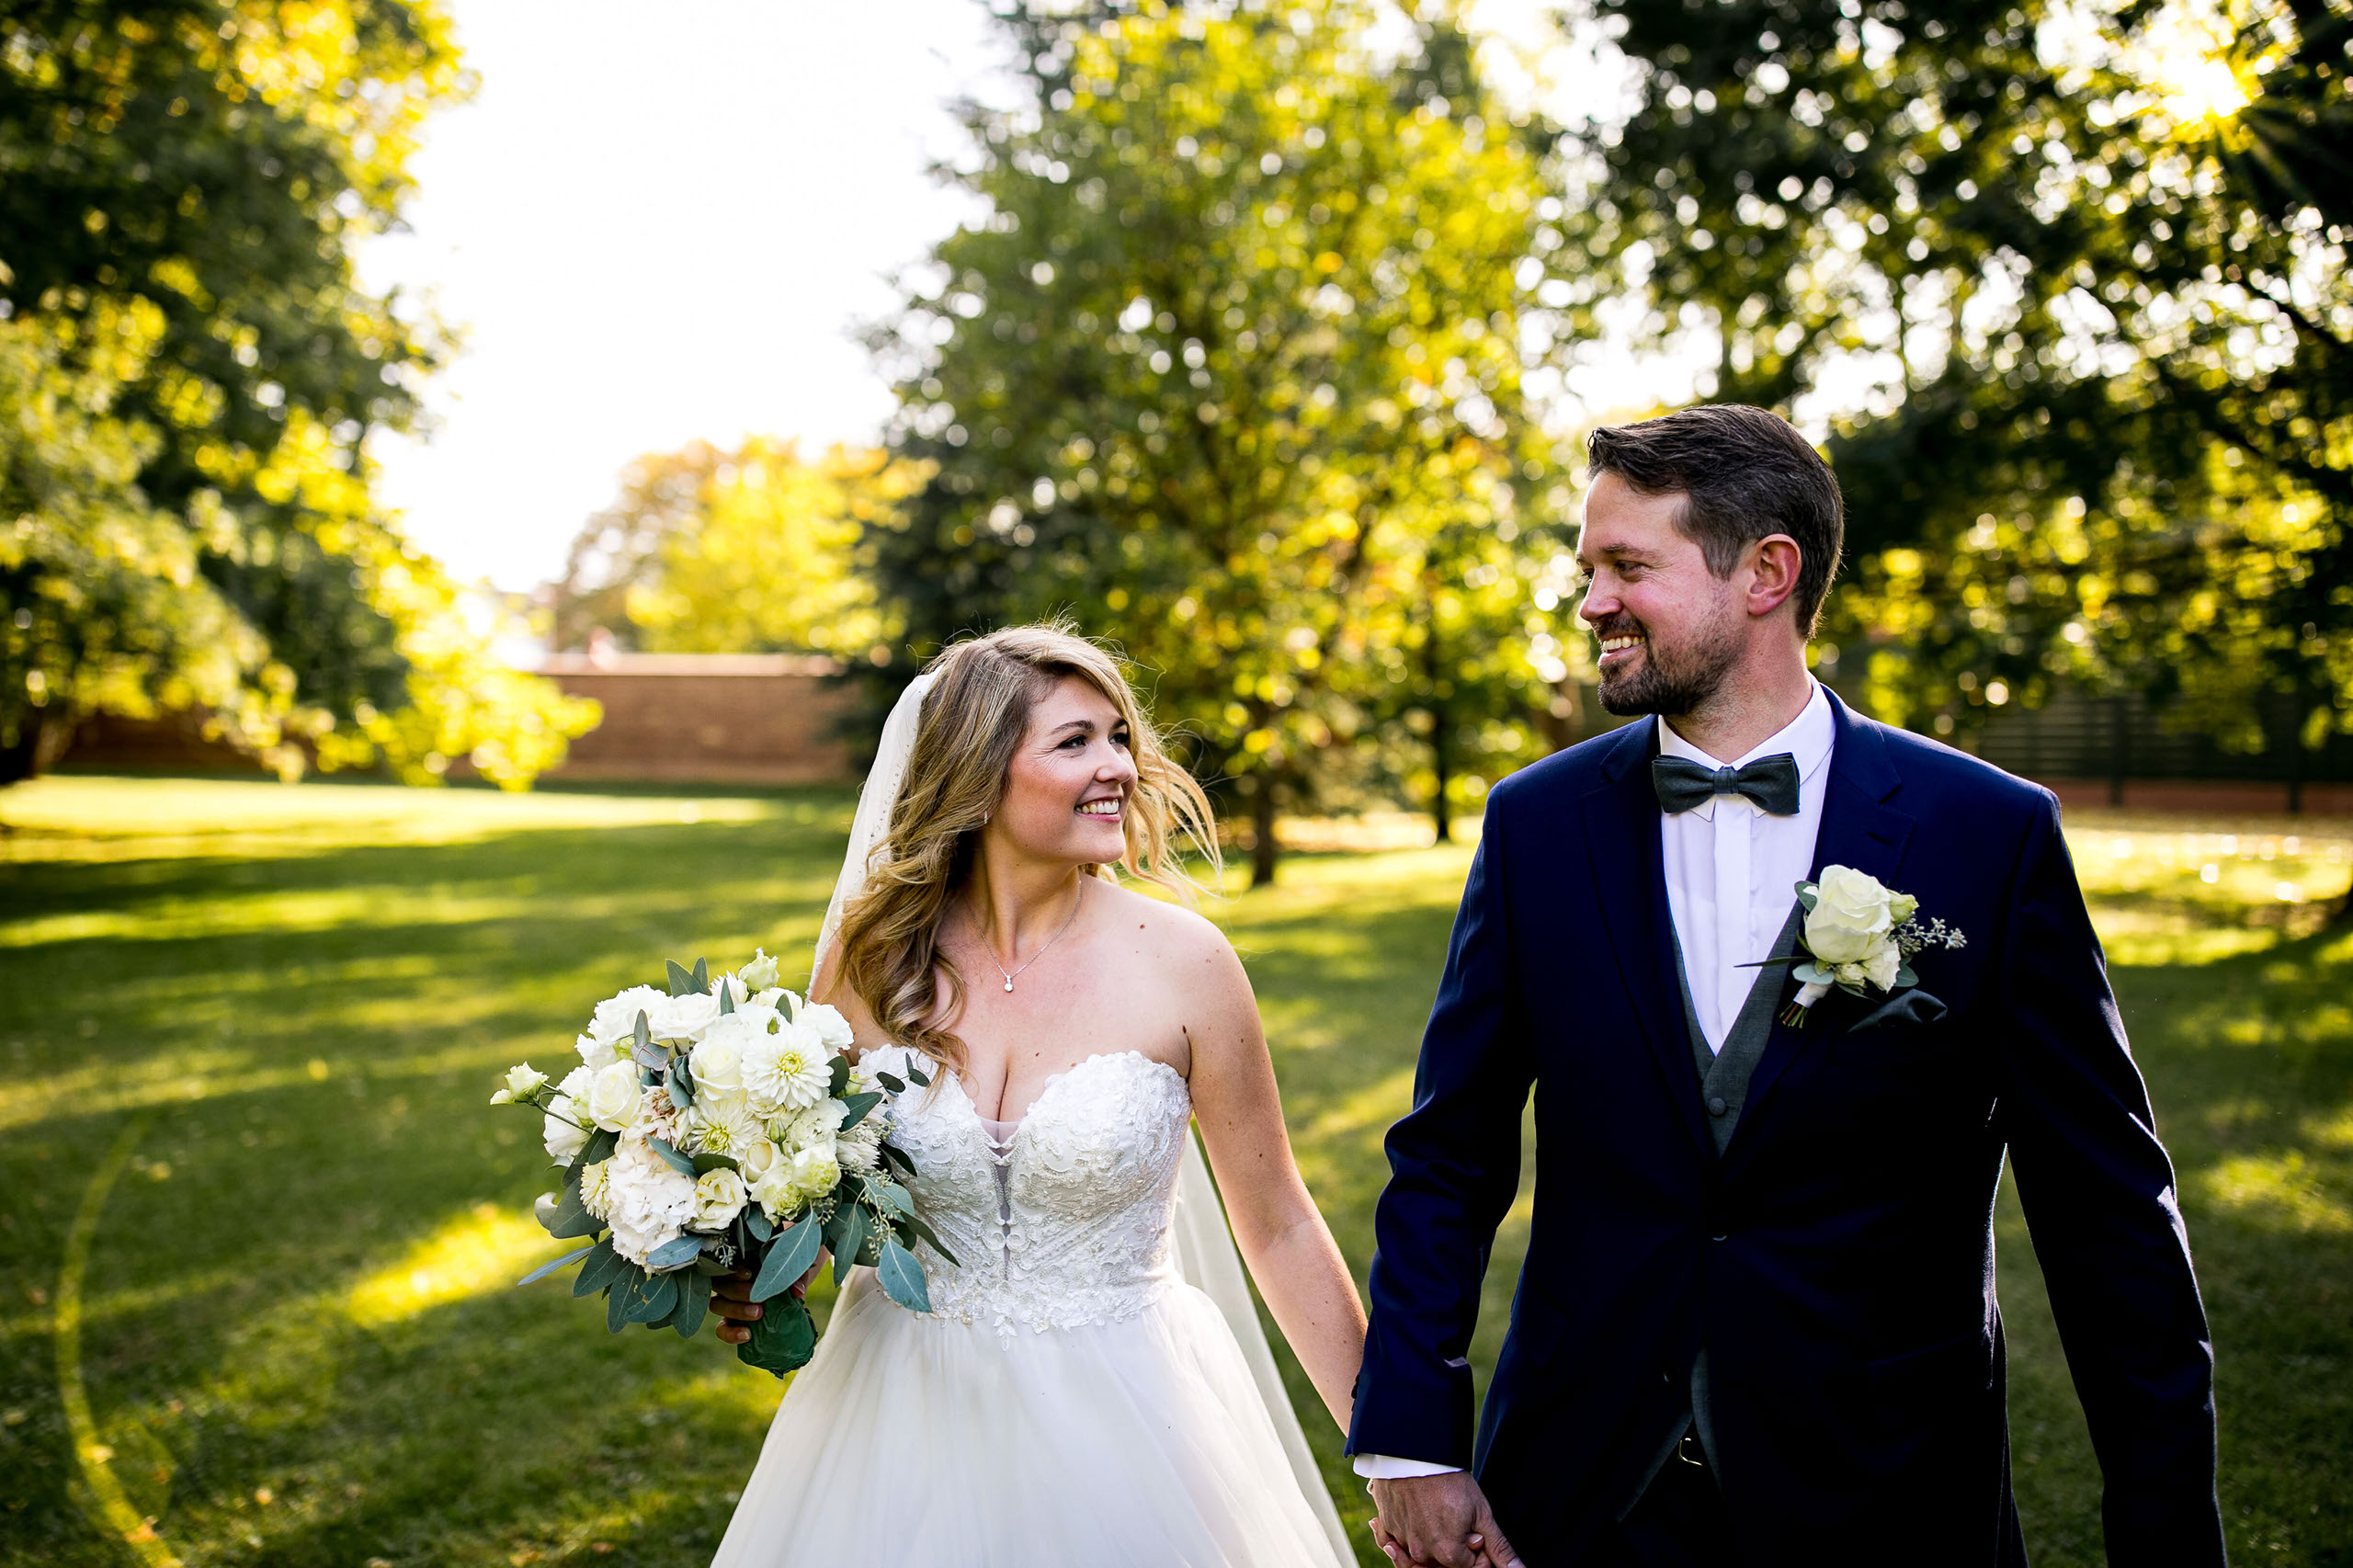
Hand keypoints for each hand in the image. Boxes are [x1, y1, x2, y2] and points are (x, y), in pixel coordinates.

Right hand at [709, 1257, 821, 1345]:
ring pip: (716, 1304)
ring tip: (758, 1314)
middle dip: (737, 1292)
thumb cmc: (788, 1271)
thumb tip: (797, 1293)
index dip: (733, 1270)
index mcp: (740, 1261)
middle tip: (759, 1300)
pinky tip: (747, 1335)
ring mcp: (727, 1300)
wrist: (792, 1288)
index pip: (726, 1262)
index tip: (749, 1274)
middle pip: (719, 1284)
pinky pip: (722, 1329)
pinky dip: (731, 1334)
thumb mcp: (794, 1270)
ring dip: (735, 1310)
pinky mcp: (731, 1321)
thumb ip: (797, 1277)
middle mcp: (728, 1279)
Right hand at [1368, 1472, 1520, 1567]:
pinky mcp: (1387, 1526)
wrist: (1415, 1452)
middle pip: (1445, 1562)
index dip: (1477, 1546)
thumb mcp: (1482, 1513)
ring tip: (1438, 1516)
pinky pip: (1391, 1544)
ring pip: (1420, 1555)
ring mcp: (1402, 1540)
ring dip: (1432, 1541)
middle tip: (1458, 1518)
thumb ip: (1499, 1548)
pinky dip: (1399, 1540)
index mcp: (1448, 1553)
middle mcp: (1423, 1552)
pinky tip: (1411, 1522)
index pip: (1470, 1566)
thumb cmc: (1450, 1480)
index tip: (1476, 1528)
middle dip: (1456, 1545)